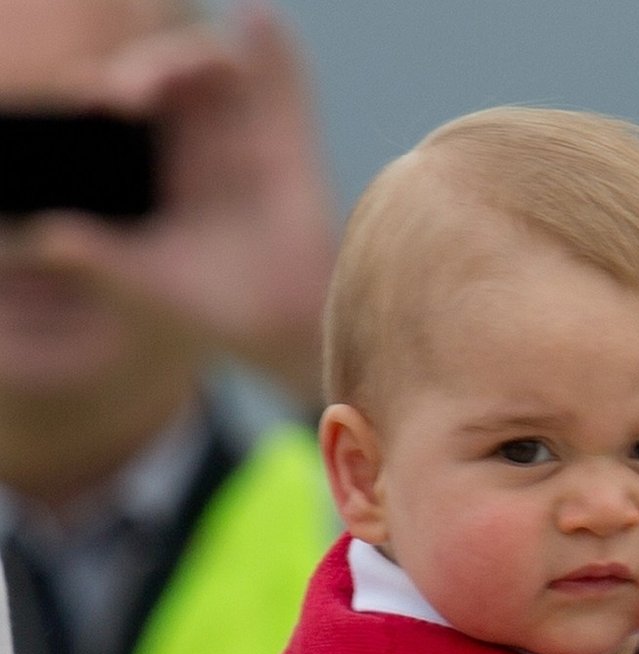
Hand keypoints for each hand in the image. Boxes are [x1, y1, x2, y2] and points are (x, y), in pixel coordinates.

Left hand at [28, 4, 337, 406]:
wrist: (275, 333)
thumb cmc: (207, 310)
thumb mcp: (139, 282)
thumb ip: (94, 257)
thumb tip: (43, 236)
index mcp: (156, 163)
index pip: (126, 102)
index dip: (106, 92)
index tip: (94, 104)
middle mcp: (198, 140)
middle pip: (166, 73)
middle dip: (143, 70)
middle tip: (119, 99)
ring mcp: (245, 136)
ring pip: (216, 66)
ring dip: (189, 57)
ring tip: (169, 74)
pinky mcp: (291, 142)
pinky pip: (285, 80)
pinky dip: (274, 45)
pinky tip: (258, 19)